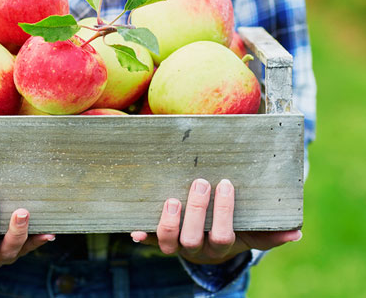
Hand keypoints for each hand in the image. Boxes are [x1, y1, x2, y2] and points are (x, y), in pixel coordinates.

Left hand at [131, 179, 301, 264]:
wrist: (205, 244)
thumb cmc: (231, 230)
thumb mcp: (251, 232)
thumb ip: (271, 233)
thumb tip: (296, 232)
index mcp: (220, 246)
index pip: (224, 235)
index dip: (223, 213)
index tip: (225, 184)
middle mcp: (196, 248)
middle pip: (193, 238)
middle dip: (196, 211)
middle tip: (200, 183)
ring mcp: (175, 245)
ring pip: (168, 242)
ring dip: (168, 223)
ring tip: (171, 199)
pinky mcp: (157, 239)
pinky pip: (147, 240)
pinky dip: (141, 235)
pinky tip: (135, 229)